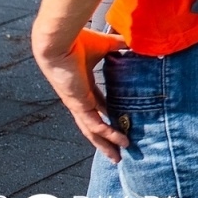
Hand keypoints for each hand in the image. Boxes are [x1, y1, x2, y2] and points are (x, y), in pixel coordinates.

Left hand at [32, 27, 130, 160]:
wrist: (58, 41)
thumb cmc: (76, 40)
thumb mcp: (106, 45)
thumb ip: (121, 45)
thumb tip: (139, 40)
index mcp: (83, 86)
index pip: (97, 106)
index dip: (107, 116)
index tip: (118, 123)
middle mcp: (78, 98)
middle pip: (93, 125)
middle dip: (104, 140)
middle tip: (116, 153)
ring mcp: (77, 104)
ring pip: (92, 131)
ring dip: (105, 144)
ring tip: (118, 157)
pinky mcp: (78, 104)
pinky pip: (95, 124)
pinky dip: (108, 134)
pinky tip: (120, 141)